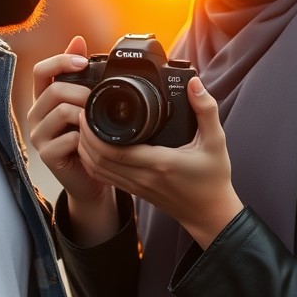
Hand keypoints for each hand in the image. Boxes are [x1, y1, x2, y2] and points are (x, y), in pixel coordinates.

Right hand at [29, 36, 118, 244]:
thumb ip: (80, 75)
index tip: (84, 62)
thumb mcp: (86, 104)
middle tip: (101, 102)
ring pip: (62, 111)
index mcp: (45, 98)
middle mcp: (37, 114)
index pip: (41, 70)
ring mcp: (39, 135)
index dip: (61, 60)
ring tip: (98, 123)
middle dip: (83, 92)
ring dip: (86, 115)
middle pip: (55, 89)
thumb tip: (77, 39)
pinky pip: (67, 138)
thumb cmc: (90, 139)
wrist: (92, 178)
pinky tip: (94, 143)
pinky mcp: (46, 155)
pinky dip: (86, 139)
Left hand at [74, 76, 242, 248]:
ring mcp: (136, 186)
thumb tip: (194, 83)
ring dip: (85, 150)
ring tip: (83, 128)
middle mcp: (143, 177)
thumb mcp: (216, 141)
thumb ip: (206, 110)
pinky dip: (93, 162)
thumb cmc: (213, 178)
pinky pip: (105, 177)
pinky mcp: (135, 191)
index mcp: (160, 162)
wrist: (210, 213)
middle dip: (84, 137)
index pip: (114, 150)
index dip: (94, 132)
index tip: (88, 110)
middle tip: (80, 114)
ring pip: (98, 170)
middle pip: (98, 159)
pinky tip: (92, 148)